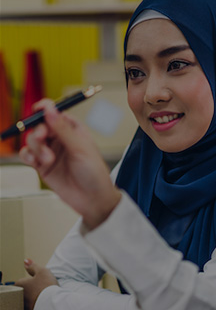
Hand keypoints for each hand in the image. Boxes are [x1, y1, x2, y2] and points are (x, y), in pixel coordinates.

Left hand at [15, 259, 57, 309]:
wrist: (53, 305)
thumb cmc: (47, 286)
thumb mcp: (42, 271)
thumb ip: (33, 266)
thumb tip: (25, 261)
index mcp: (19, 285)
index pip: (22, 282)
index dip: (31, 282)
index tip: (39, 283)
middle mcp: (18, 297)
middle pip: (22, 294)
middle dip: (30, 293)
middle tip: (41, 292)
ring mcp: (22, 308)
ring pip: (26, 304)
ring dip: (32, 302)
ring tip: (43, 300)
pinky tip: (43, 309)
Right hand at [19, 100, 121, 229]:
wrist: (93, 200)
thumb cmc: (94, 173)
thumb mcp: (80, 148)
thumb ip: (63, 129)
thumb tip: (50, 109)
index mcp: (73, 129)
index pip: (55, 113)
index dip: (46, 109)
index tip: (39, 109)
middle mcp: (60, 138)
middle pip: (40, 125)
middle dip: (39, 130)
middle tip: (42, 138)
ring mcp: (50, 151)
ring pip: (32, 140)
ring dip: (36, 147)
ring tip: (48, 159)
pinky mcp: (42, 165)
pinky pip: (27, 155)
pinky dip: (28, 156)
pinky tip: (35, 161)